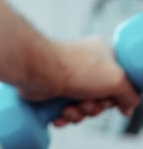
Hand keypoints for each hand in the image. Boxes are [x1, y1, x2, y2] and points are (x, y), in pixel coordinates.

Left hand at [20, 36, 139, 126]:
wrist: (38, 72)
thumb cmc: (75, 69)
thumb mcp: (117, 80)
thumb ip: (131, 95)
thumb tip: (127, 107)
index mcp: (103, 55)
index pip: (121, 81)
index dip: (118, 95)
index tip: (114, 99)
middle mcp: (86, 65)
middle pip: (103, 98)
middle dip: (96, 107)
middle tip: (88, 102)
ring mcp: (70, 78)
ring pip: (85, 107)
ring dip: (80, 113)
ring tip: (70, 107)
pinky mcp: (55, 90)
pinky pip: (68, 110)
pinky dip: (65, 116)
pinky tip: (60, 113)